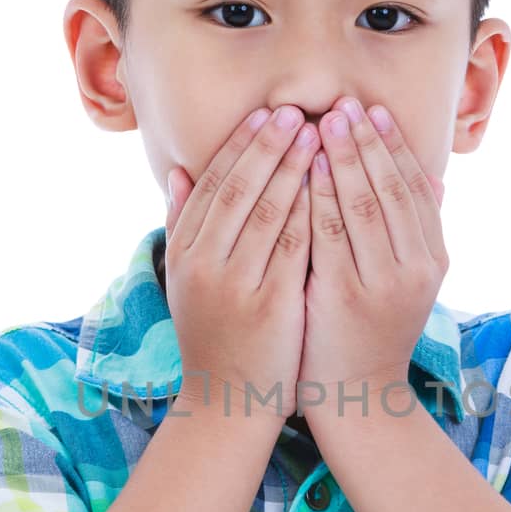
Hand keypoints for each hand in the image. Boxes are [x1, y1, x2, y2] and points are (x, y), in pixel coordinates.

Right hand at [162, 106, 317, 414]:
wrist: (228, 402)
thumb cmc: (214, 337)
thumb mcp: (187, 280)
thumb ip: (183, 224)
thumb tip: (178, 171)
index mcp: (184, 252)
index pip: (214, 184)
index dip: (241, 146)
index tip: (266, 114)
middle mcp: (205, 264)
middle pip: (241, 188)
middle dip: (271, 145)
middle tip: (298, 110)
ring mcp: (237, 284)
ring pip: (270, 210)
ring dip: (296, 166)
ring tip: (321, 133)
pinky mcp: (271, 304)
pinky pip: (296, 245)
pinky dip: (312, 209)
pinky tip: (331, 184)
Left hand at [299, 99, 447, 415]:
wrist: (358, 398)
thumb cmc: (372, 334)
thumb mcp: (408, 283)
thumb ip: (417, 233)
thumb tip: (435, 180)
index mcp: (434, 260)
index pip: (415, 188)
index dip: (395, 147)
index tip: (375, 111)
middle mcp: (415, 268)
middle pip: (391, 188)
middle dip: (368, 141)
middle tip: (347, 103)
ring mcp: (382, 282)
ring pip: (364, 204)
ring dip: (345, 158)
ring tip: (326, 121)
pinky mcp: (345, 295)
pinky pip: (332, 233)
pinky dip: (321, 195)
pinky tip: (308, 167)